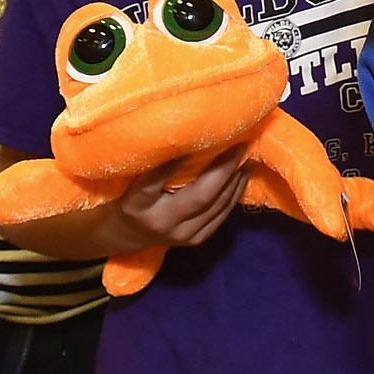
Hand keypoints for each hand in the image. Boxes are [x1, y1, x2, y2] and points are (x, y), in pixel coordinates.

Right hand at [104, 150, 252, 249]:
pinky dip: (234, 194)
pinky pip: (221, 216)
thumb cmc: (130, 196)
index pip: (156, 180)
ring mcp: (180, 235)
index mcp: (137, 204)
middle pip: (199, 196)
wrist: (128, 234)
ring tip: (245, 157)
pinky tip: (242, 175)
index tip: (193, 137)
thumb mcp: (131, 180)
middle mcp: (160, 221)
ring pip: (216, 206)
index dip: (175, 161)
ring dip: (235, 180)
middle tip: (238, 146)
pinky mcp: (195, 240)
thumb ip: (152, 164)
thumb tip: (184, 133)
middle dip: (223, 169)